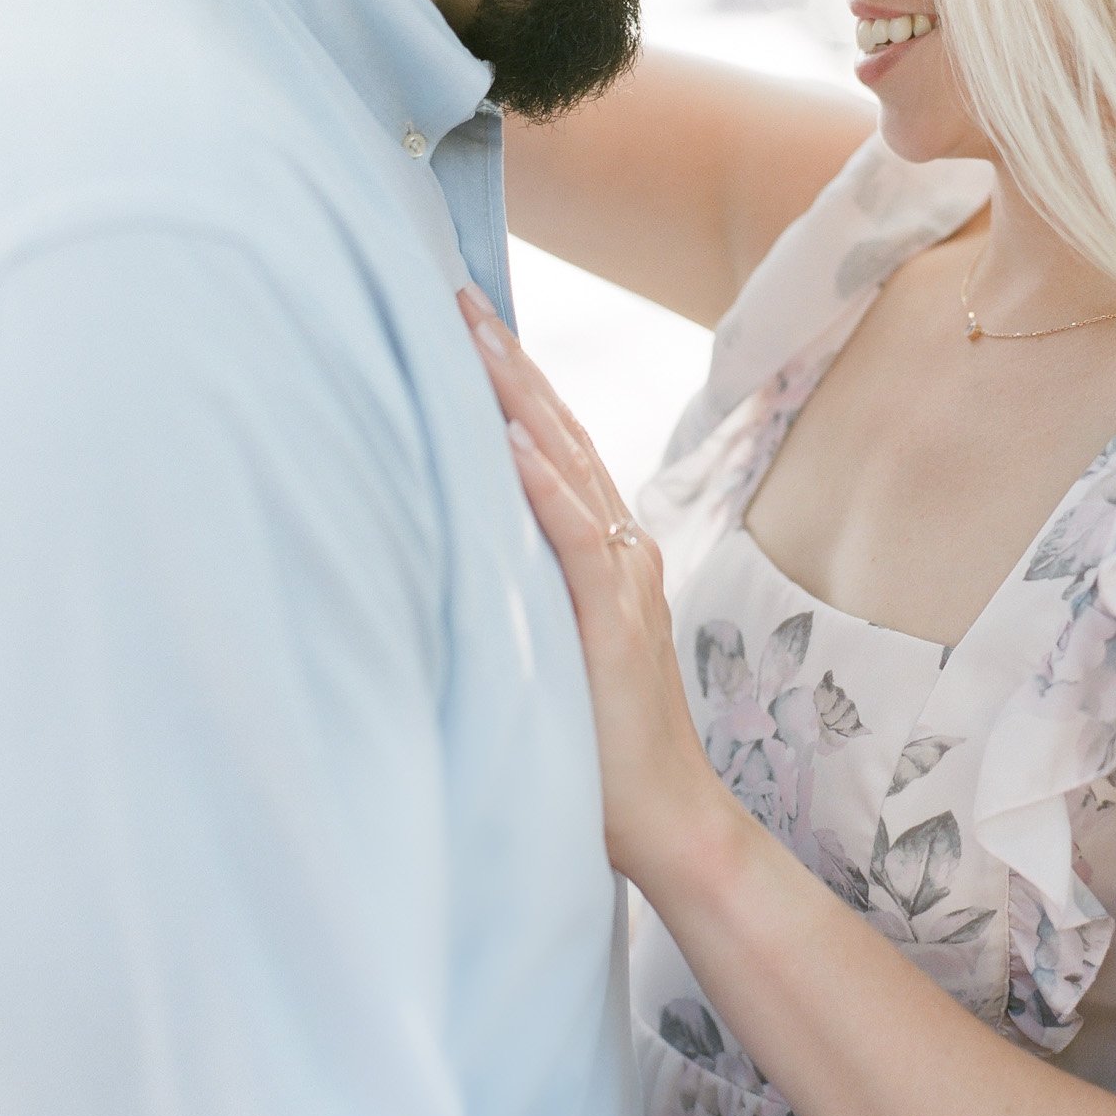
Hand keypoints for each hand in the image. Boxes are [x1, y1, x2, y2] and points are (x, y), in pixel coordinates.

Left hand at [457, 283, 728, 886]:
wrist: (666, 820)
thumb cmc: (599, 744)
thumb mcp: (549, 645)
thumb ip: (521, 589)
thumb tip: (449, 545)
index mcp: (604, 551)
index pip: (553, 445)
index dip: (511, 382)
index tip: (461, 323)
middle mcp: (620, 550)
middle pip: (560, 432)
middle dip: (507, 362)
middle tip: (454, 295)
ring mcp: (623, 582)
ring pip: (567, 466)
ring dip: (518, 398)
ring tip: (471, 336)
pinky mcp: (615, 625)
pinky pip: (577, 542)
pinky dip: (546, 487)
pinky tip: (512, 442)